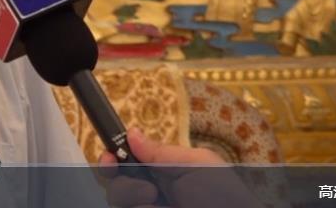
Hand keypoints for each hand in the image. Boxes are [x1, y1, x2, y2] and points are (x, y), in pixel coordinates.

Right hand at [100, 128, 261, 207]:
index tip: (109, 158)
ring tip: (155, 201)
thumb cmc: (225, 199)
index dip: (112, 157)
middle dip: (118, 179)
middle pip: (114, 180)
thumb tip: (132, 133)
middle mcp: (152, 192)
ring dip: (131, 197)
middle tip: (144, 188)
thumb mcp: (196, 166)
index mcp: (164, 171)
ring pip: (117, 200)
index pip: (126, 160)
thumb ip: (161, 152)